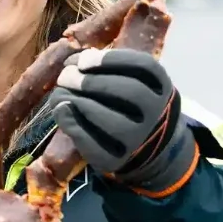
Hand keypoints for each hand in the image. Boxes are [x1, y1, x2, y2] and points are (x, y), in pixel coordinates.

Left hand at [52, 48, 196, 194]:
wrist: (150, 150)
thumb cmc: (132, 106)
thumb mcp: (134, 82)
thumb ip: (109, 69)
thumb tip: (74, 62)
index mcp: (162, 87)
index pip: (144, 67)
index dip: (111, 60)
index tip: (83, 61)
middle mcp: (156, 114)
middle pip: (130, 91)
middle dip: (92, 81)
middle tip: (65, 76)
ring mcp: (139, 140)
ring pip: (114, 121)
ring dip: (82, 103)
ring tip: (60, 92)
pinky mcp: (117, 161)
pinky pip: (95, 146)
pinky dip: (74, 126)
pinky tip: (61, 111)